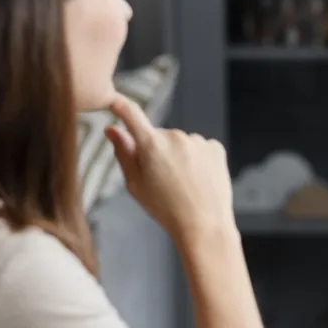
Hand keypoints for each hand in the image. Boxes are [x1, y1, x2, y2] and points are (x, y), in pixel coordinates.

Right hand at [106, 94, 235, 250]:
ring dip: (179, 156)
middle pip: (159, 136)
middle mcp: (175, 136)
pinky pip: (200, 148)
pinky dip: (197, 160)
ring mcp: (198, 141)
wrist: (204, 225)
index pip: (132, 115)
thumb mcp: (135, 184)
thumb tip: (112, 130)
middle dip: (157, 151)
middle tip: (161, 179)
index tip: (115, 102)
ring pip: (181, 143)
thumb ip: (123, 153)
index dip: (121, 107)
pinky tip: (198, 180)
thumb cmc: (166, 209)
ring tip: (182, 184)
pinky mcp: (215, 147)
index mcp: (151, 144)